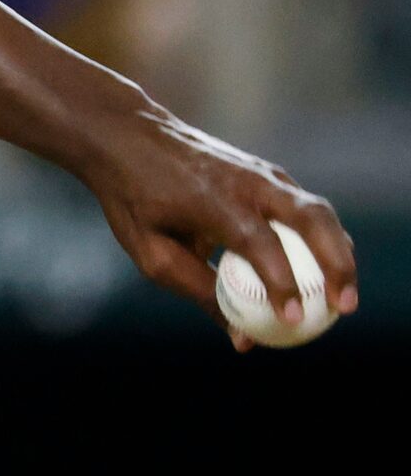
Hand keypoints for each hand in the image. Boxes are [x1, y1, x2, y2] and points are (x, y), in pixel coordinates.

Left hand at [81, 105, 359, 348]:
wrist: (130, 137)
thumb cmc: (136, 200)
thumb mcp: (153, 253)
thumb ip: (200, 291)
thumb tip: (244, 339)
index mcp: (213, 198)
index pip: (261, 242)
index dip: (281, 283)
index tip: (293, 319)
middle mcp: (247, 181)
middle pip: (311, 219)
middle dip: (337, 265)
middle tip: (344, 308)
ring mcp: (264, 173)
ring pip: (318, 212)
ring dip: (340, 254)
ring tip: (345, 297)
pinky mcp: (271, 175)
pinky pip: (307, 210)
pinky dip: (324, 240)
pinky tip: (327, 274)